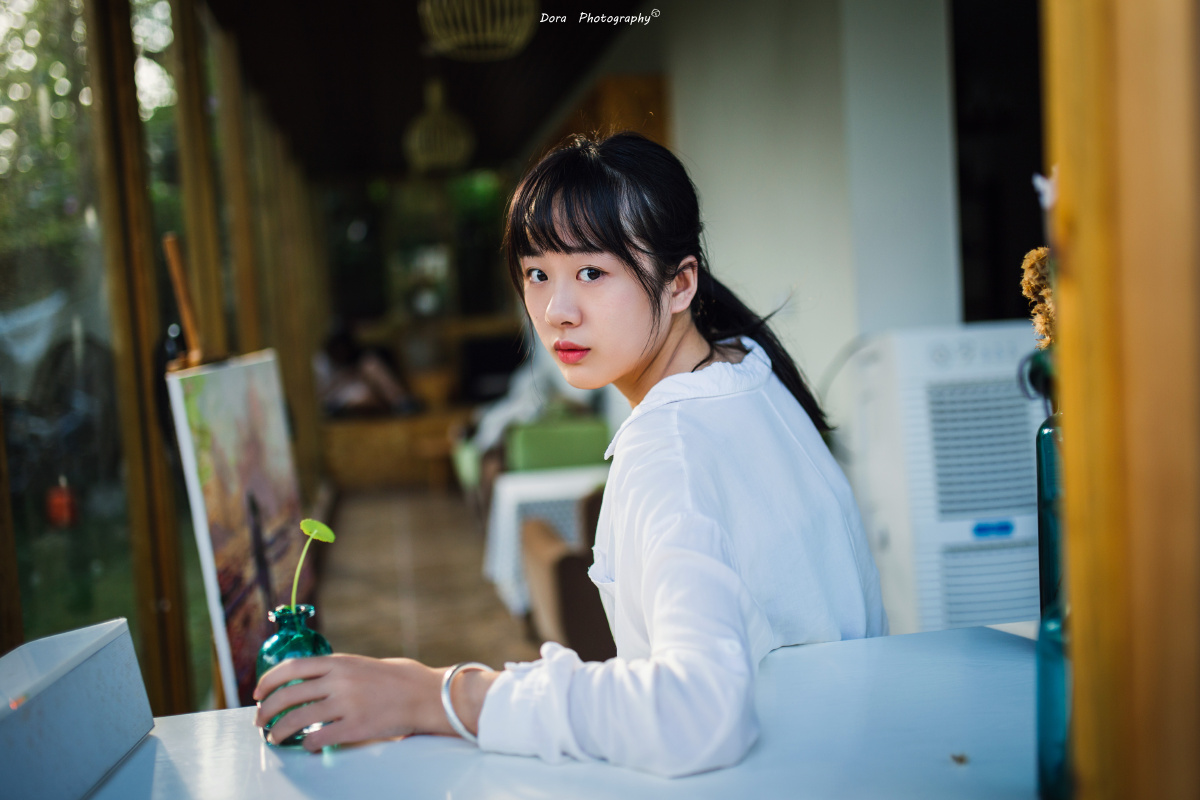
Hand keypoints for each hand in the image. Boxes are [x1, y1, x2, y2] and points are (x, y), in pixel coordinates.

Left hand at [253, 654, 446, 750]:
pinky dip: (307, 745)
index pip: (291, 668)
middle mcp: (339, 681)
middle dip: (267, 710)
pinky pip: (319, 739)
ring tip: (275, 737)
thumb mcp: (363, 664)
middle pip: (287, 695)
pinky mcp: (356, 728)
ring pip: (298, 720)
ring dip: (280, 731)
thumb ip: (337, 671)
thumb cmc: (398, 678)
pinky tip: (307, 746)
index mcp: (339, 662)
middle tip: (260, 720)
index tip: (258, 693)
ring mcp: (346, 705)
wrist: (426, 694)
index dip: (268, 681)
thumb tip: (310, 682)